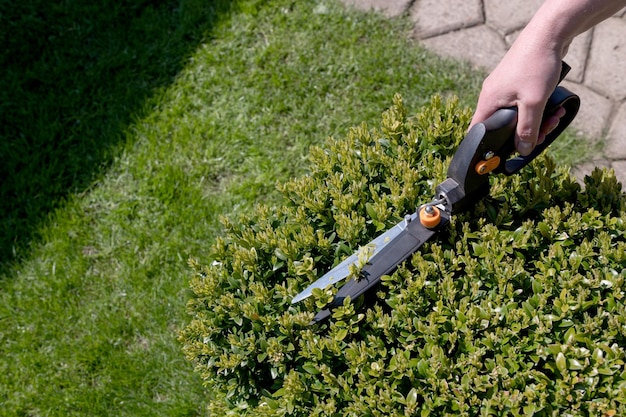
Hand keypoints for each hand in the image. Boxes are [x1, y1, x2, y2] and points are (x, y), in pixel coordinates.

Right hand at [470, 36, 563, 155]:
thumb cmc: (536, 65)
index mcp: (488, 102)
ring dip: (536, 122)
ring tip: (554, 118)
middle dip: (524, 134)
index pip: (477, 132)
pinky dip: (537, 110)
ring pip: (516, 116)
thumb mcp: (533, 103)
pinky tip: (553, 108)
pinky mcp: (516, 83)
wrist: (549, 35)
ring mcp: (504, 89)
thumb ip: (527, 129)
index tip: (499, 158)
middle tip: (543, 135)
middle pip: (502, 127)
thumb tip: (523, 150)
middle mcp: (492, 96)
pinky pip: (524, 105)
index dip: (485, 147)